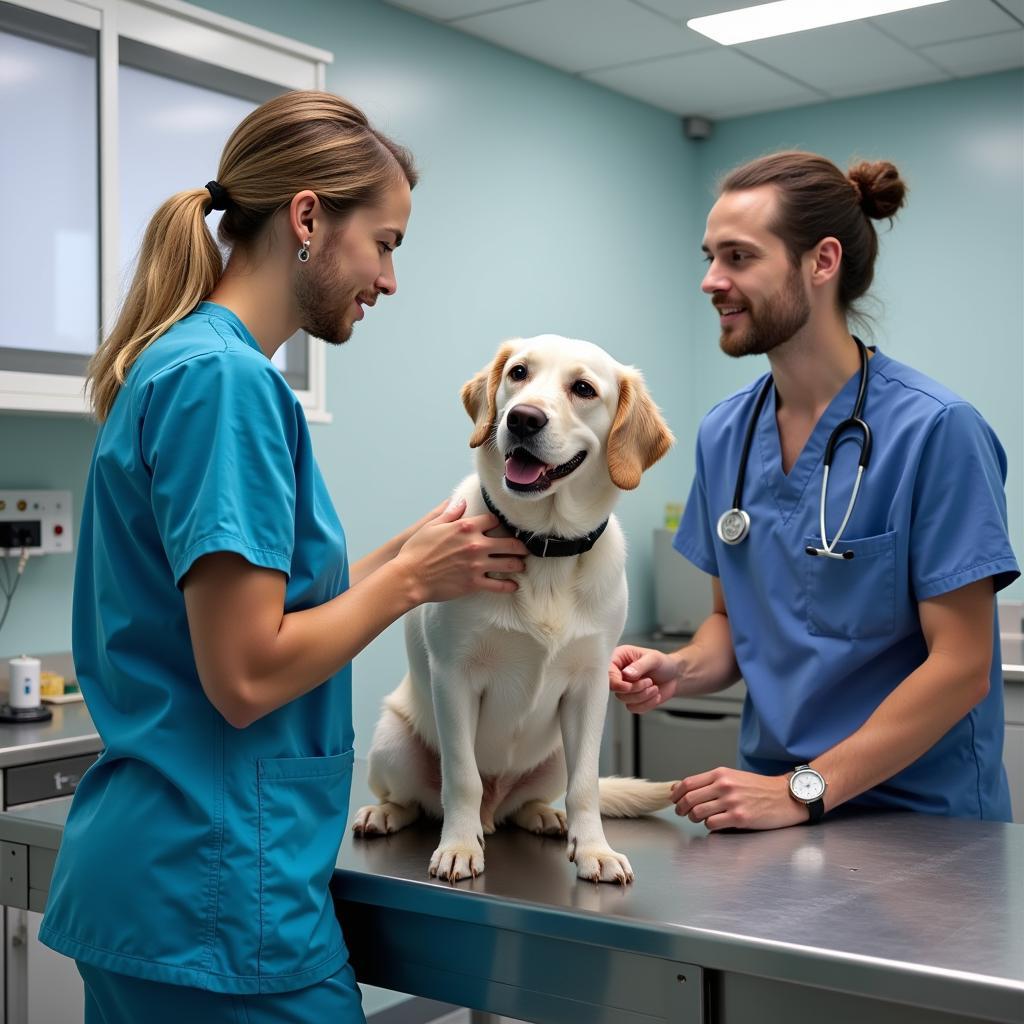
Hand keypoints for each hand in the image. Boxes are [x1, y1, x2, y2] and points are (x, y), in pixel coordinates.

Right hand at [394, 497, 527, 602]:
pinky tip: (514, 585)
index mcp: (466, 527)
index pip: (493, 520)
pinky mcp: (474, 583)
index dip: (497, 523)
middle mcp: (476, 544)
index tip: (500, 527)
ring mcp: (477, 565)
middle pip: (509, 543)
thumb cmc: (417, 551)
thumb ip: (450, 513)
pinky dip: (509, 586)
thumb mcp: (431, 526)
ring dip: (518, 564)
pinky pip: (499, 585)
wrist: (410, 577)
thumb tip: (460, 501)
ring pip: (509, 564)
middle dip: (520, 546)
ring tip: (521, 565)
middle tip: (524, 549)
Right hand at [608, 645, 679, 712]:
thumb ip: (639, 666)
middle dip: (634, 688)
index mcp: (619, 658)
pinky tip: (654, 695)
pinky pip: (633, 708)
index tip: (628, 686)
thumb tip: (626, 675)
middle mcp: (619, 673)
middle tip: (649, 682)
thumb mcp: (653, 659)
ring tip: (654, 687)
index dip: (616, 682)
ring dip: (642, 696)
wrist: (675, 676)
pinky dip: (646, 704)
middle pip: (615, 688)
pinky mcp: (632, 700)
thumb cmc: (663, 663)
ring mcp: (624, 688)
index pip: (607, 672)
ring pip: (624, 699)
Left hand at [671, 768, 806, 830]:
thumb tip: (683, 788)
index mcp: (721, 774)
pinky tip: (716, 824)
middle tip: (682, 813)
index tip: (675, 800)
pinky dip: (709, 826)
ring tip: (700, 819)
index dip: (677, 794)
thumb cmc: (759, 788)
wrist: (785, 796)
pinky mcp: (740, 818)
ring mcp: (732, 802)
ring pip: (698, 812)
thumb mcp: (734, 777)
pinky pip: (712, 824)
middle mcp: (724, 786)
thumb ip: (711, 782)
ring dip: (695, 818)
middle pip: (689, 798)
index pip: (688, 783)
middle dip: (681, 808)